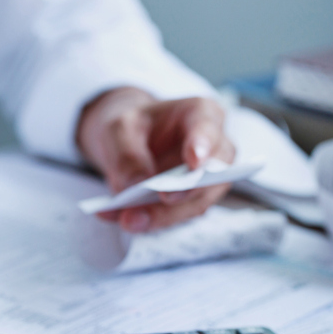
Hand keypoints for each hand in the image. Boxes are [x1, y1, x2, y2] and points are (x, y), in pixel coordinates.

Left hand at [77, 87, 235, 231]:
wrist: (126, 140)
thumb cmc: (131, 125)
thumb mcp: (119, 129)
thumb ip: (127, 155)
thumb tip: (137, 185)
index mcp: (200, 114)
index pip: (208, 130)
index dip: (204, 146)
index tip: (194, 161)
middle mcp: (214, 148)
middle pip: (210, 175)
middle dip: (183, 192)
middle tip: (160, 198)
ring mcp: (206, 179)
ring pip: (194, 204)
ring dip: (161, 215)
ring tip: (127, 219)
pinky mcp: (190, 202)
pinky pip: (174, 215)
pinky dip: (148, 219)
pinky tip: (120, 217)